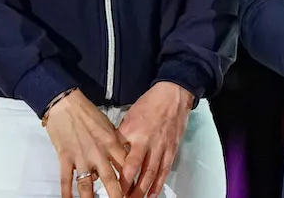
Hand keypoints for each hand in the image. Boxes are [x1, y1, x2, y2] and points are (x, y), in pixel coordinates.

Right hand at [43, 89, 126, 197]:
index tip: (134, 190)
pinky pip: (66, 180)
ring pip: (87, 184)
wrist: (66, 104)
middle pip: (110, 180)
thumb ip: (114, 143)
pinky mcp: (65, 157)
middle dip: (116, 195)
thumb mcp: (107, 126)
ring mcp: (81, 156)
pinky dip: (67, 193)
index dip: (131, 180)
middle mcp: (98, 152)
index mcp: (111, 143)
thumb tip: (120, 157)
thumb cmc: (87, 113)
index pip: (125, 166)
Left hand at [118, 82, 194, 197]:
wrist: (173, 95)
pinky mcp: (171, 149)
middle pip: (136, 171)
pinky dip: (158, 183)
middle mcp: (147, 141)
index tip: (111, 187)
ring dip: (143, 190)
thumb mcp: (128, 117)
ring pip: (151, 174)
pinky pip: (164, 170)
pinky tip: (153, 193)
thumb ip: (121, 136)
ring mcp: (161, 146)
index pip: (122, 159)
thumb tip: (111, 152)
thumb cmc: (150, 103)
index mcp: (133, 132)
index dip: (117, 176)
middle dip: (129, 188)